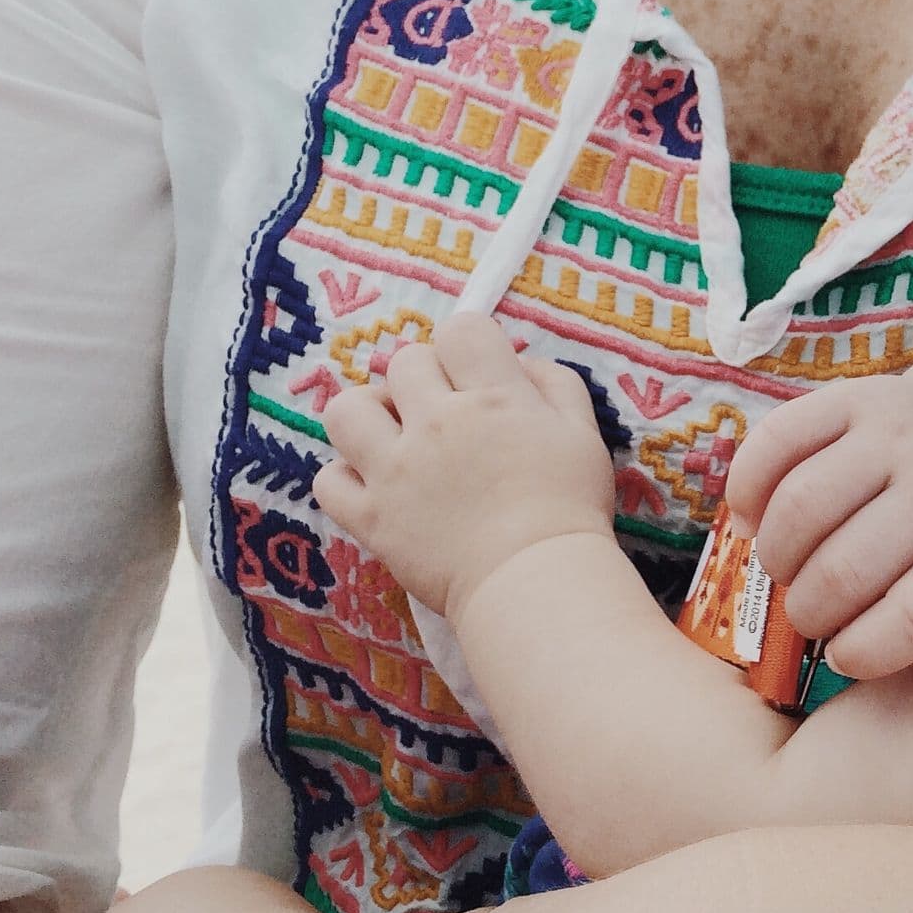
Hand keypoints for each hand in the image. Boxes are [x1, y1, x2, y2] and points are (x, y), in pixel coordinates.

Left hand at [314, 313, 615, 619]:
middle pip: (405, 362)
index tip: (479, 373)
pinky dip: (346, 478)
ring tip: (393, 437)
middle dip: (425, 378)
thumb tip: (521, 361)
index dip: (469, 345)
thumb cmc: (570, 509)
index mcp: (493, 398)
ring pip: (346, 409)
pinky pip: (328, 480)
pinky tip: (374, 486)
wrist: (538, 582)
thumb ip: (556, 385)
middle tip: (445, 413)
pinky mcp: (371, 518)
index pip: (461, 330)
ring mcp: (395, 471)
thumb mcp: (585, 435)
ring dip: (368, 414)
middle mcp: (436, 423)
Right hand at [722, 368, 912, 678]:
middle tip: (808, 615)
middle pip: (846, 567)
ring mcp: (897, 434)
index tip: (842, 657)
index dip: (867, 651)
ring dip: (775, 557)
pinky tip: (755, 519)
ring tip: (785, 569)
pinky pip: (776, 441)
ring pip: (802, 505)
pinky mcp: (854, 397)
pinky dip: (746, 490)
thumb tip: (855, 653)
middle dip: (808, 612)